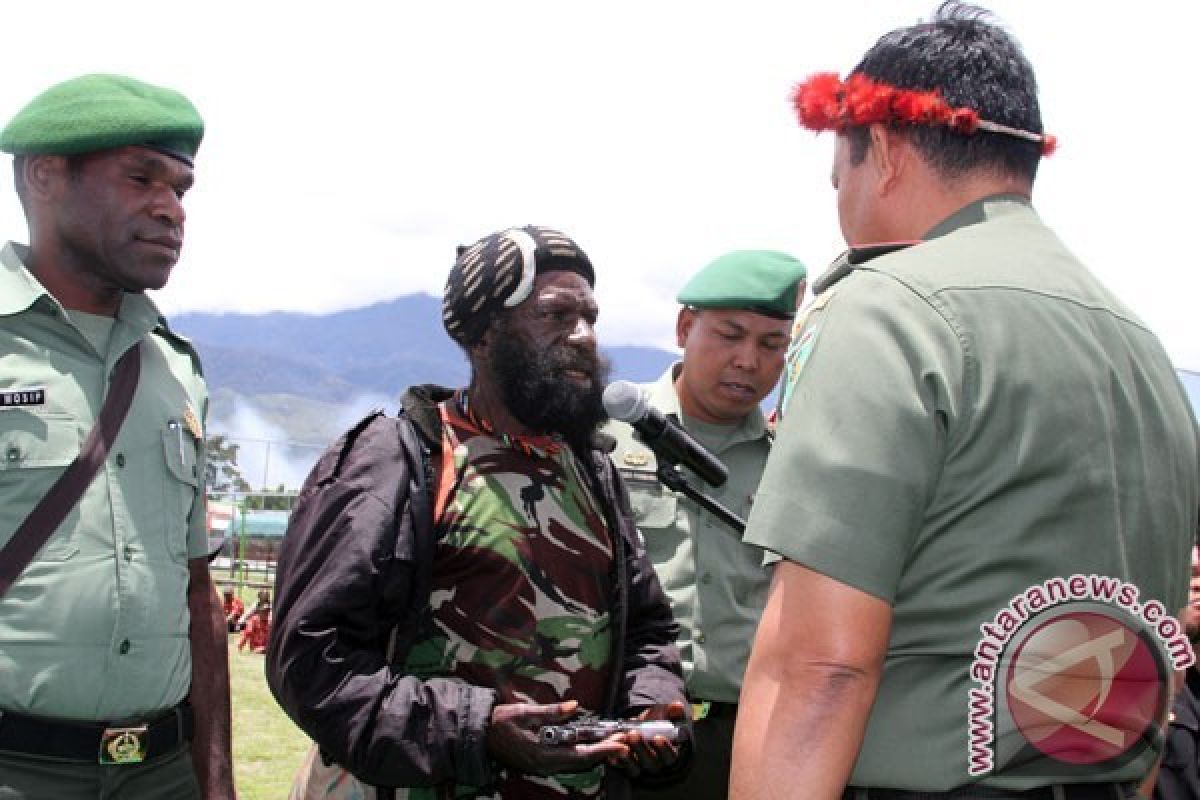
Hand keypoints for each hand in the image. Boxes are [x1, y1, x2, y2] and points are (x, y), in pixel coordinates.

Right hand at [486, 700, 627, 776]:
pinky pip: (569, 761)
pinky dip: (585, 754)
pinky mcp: (542, 763)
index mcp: (541, 753)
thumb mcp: (523, 712)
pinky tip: (595, 747)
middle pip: (582, 762)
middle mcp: (545, 764)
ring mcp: (543, 766)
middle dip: (606, 752)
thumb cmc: (500, 722)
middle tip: (627, 742)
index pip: (579, 754)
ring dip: (598, 754)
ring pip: (577, 763)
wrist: (480, 737)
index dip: (602, 749)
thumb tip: (574, 706)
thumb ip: (550, 712)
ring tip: (617, 743)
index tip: (620, 744)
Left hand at [608, 701, 687, 777]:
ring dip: (628, 756)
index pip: (670, 756)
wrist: (638, 728)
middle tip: (634, 734)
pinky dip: (617, 760)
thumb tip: (678, 705)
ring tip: (623, 743)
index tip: (658, 737)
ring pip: (635, 767)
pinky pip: (621, 767)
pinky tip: (612, 753)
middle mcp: (655, 763)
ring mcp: (640, 766)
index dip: (665, 748)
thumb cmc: (654, 723)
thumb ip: (672, 711)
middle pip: (650, 762)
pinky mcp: (626, 767)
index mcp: (668, 754)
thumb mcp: (663, 715)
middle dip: (641, 748)